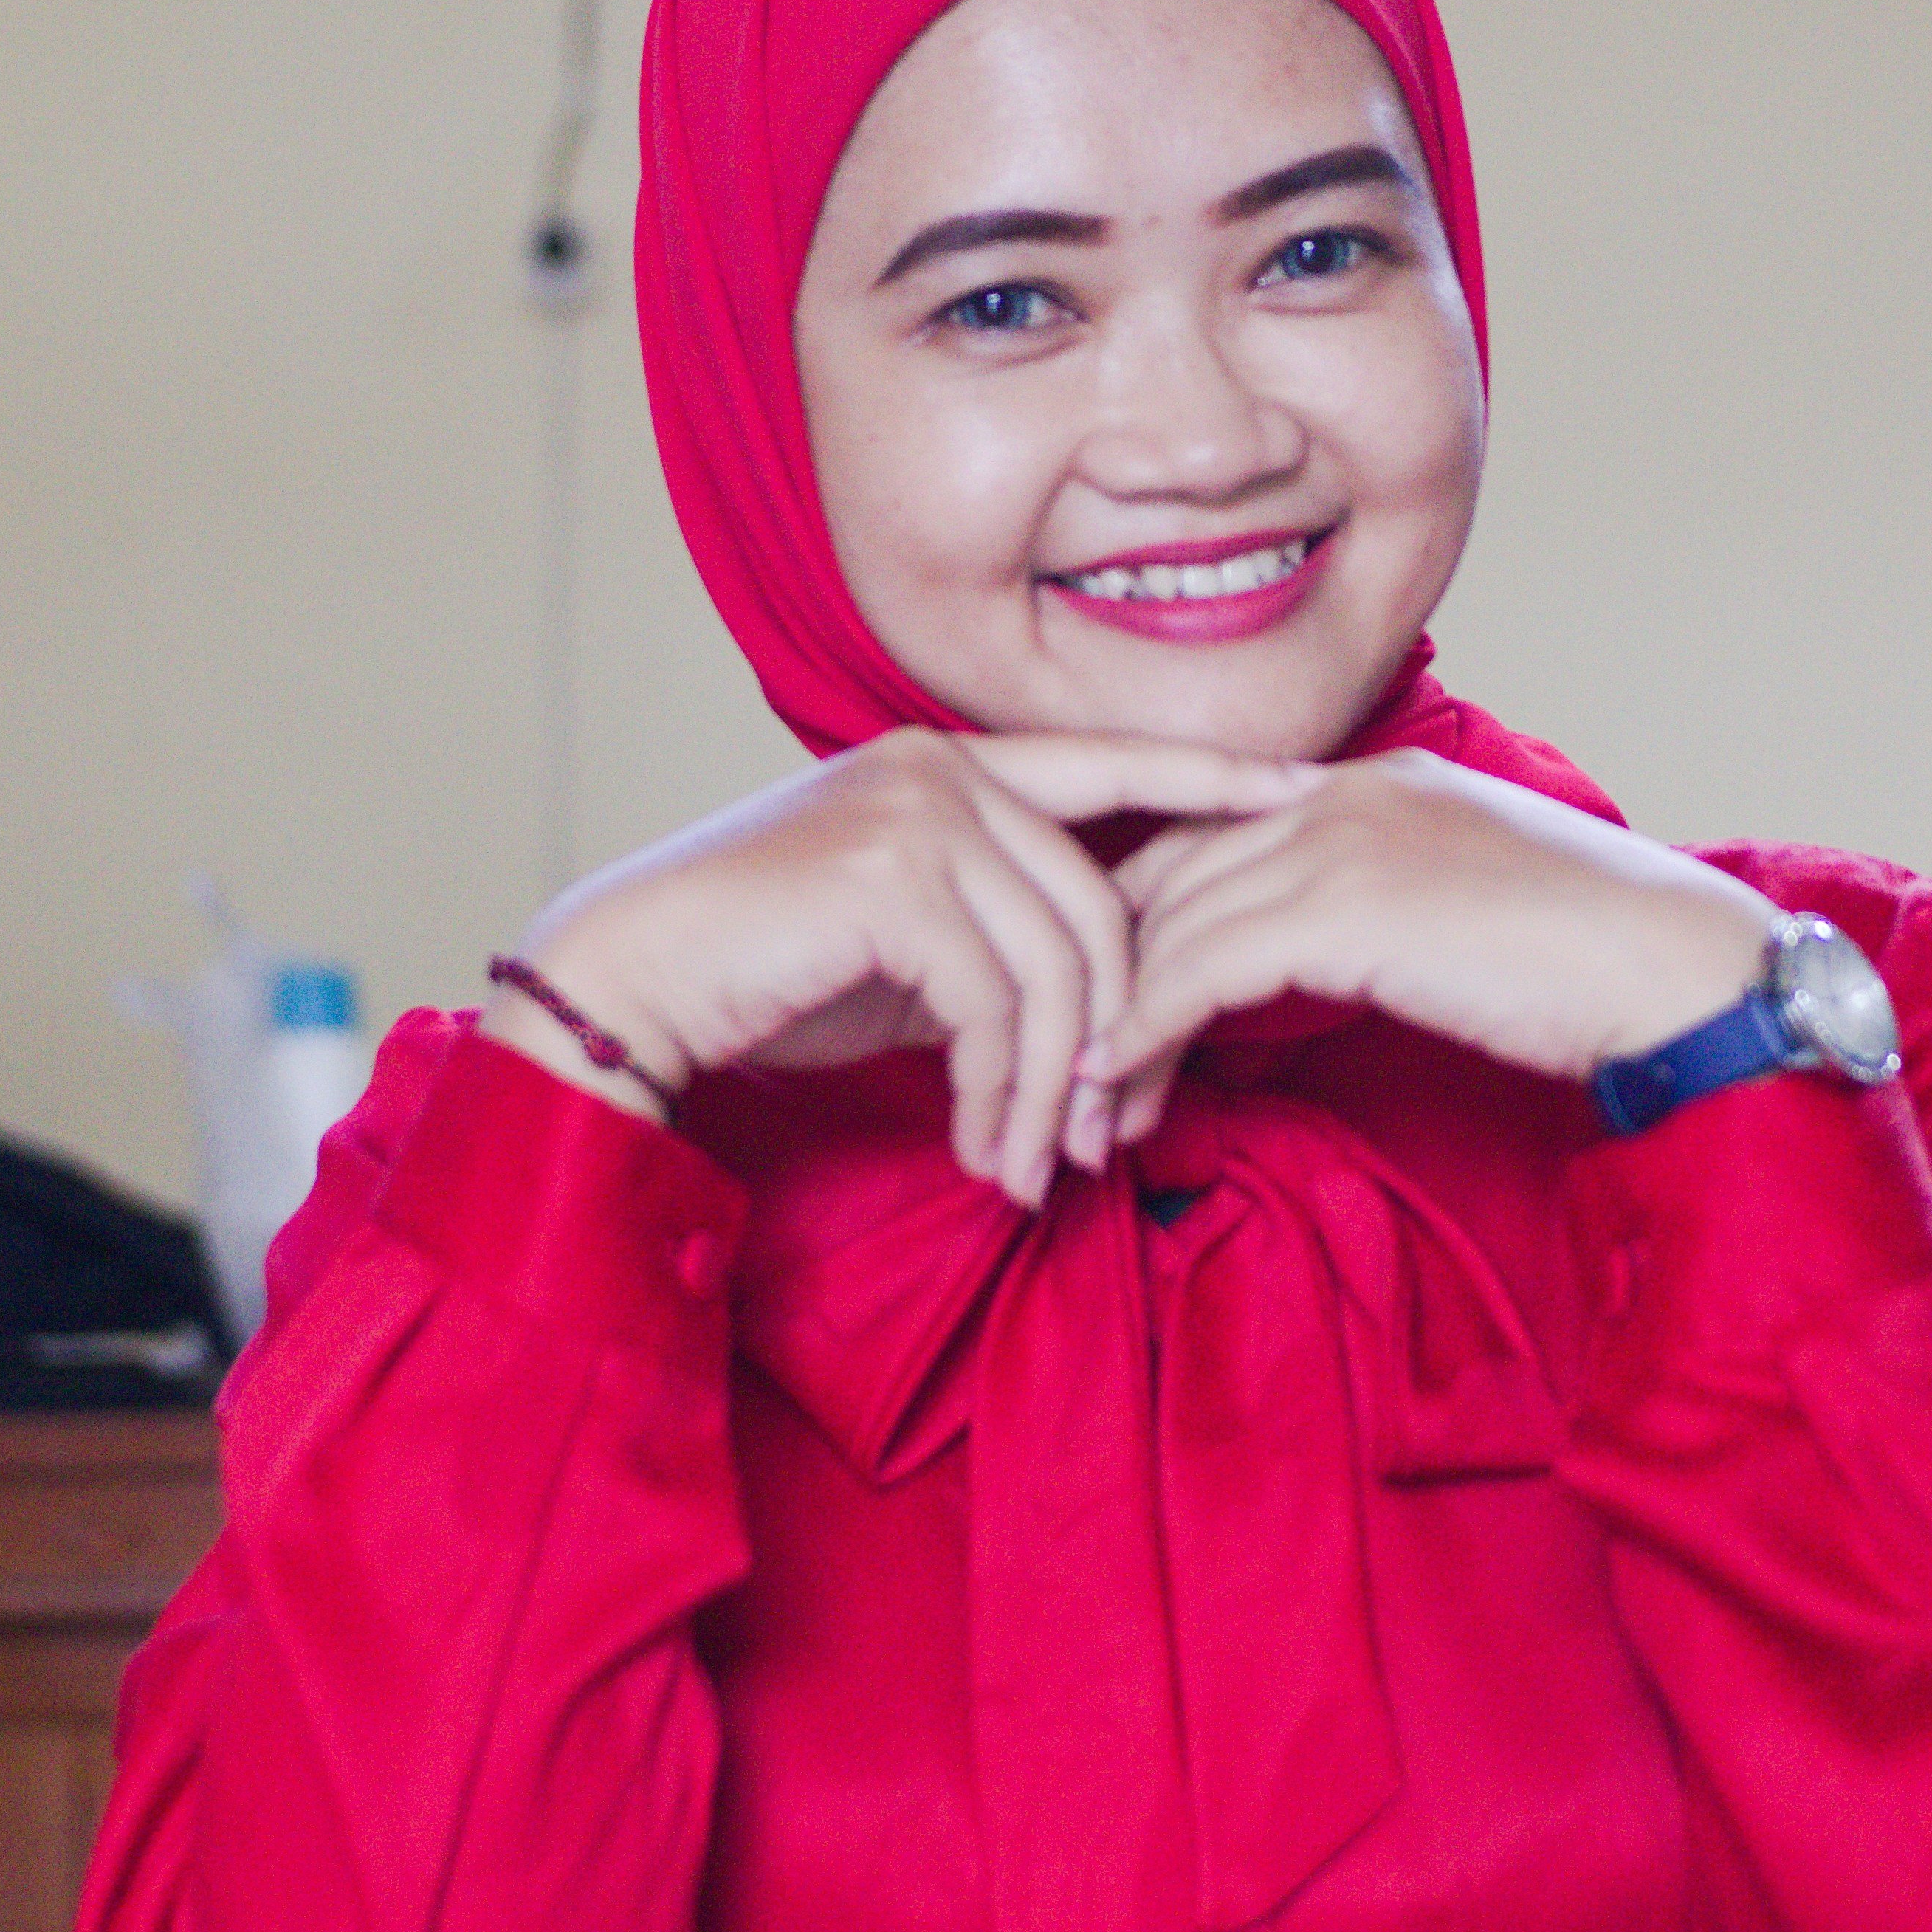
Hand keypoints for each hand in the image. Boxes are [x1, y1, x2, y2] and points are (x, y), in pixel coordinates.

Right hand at [488, 729, 1317, 1203]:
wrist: (632, 980)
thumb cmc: (765, 969)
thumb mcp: (904, 943)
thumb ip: (994, 938)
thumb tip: (1092, 1007)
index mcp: (954, 763)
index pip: (1108, 764)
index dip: (1207, 776)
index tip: (1299, 793)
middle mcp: (943, 768)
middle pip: (1100, 907)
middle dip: (1115, 1036)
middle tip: (1094, 1143)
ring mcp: (916, 812)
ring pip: (1059, 965)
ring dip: (1053, 1089)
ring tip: (1028, 1167)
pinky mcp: (890, 878)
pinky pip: (996, 1003)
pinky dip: (999, 1093)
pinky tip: (978, 1149)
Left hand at [1084, 751, 1779, 1142]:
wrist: (1674, 965)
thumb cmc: (1587, 961)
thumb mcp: (1457, 907)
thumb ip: (1370, 912)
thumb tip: (1296, 972)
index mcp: (1364, 784)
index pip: (1206, 837)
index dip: (1144, 925)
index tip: (1111, 1008)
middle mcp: (1336, 794)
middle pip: (1164, 873)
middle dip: (1105, 973)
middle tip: (1069, 1070)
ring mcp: (1338, 842)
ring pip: (1166, 925)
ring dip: (1113, 1022)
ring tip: (1081, 1106)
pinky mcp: (1343, 909)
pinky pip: (1197, 971)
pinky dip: (1145, 1031)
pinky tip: (1119, 1085)